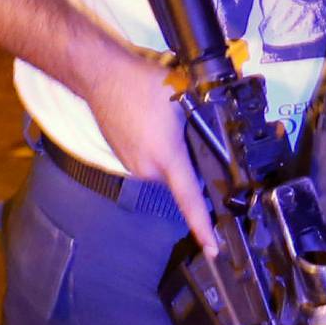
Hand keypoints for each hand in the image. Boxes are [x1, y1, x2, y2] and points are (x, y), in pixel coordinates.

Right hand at [77, 43, 217, 255]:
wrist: (101, 76)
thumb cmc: (142, 85)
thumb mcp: (186, 99)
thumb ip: (206, 122)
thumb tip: (224, 135)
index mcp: (166, 159)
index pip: (190, 201)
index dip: (204, 227)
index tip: (214, 248)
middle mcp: (148, 170)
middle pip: (183, 180)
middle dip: (195, 165)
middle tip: (197, 135)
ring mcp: (133, 166)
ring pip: (168, 170)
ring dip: (176, 155)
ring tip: (172, 126)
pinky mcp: (125, 159)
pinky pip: (152, 161)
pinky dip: (161, 150)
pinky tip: (158, 128)